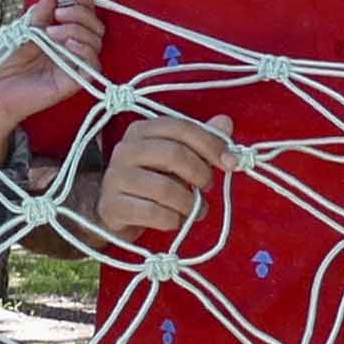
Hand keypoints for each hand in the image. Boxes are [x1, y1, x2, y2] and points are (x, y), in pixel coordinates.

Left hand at [0, 0, 106, 165]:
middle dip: (81, 14)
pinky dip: (84, 50)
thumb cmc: (7, 61)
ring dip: (78, 30)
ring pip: (96, 42)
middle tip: (58, 14)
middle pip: (96, 27)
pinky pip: (92, 64)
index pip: (85, 16)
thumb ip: (40, 13)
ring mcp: (75, 66)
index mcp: (63, 36)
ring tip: (51, 31)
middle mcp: (73, 50)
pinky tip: (68, 44)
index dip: (85, 1)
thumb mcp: (25, 29)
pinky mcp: (73, 82)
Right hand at [87, 112, 232, 244]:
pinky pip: (154, 213)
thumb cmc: (152, 180)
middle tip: (207, 186)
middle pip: (174, 154)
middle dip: (200, 173)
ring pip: (165, 188)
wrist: (116, 211)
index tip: (230, 162)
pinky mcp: (113, 206)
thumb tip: (226, 123)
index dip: (210, 143)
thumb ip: (201, 141)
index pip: (181, 128)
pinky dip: (173, 220)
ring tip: (195, 209)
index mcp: (141, 130)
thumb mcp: (176, 158)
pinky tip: (176, 220)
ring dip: (189, 203)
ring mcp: (116, 178)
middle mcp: (125, 150)